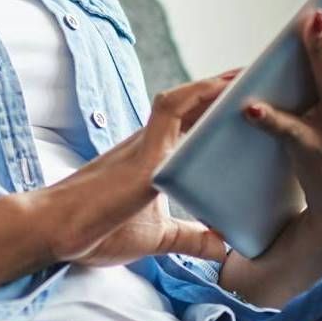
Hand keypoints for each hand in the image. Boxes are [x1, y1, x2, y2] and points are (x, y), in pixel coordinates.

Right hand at [42, 68, 242, 267]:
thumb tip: (223, 247)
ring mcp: (145, 143)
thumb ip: (191, 238)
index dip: (218, 110)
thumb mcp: (158, 238)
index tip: (250, 100)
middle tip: (264, 76)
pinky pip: (172, 110)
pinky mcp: (142, 152)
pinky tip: (224, 86)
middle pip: (194, 105)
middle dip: (227, 90)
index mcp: (153, 159)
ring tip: (252, 73)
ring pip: (186, 99)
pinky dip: (199, 95)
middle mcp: (149, 143)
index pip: (192, 126)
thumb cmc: (97, 231)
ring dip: (218, 84)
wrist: (56, 232)